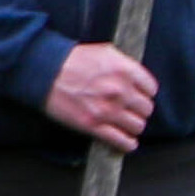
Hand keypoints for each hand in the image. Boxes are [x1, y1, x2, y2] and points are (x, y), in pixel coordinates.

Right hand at [42, 42, 157, 153]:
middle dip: (139, 110)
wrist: (43, 71)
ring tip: (126, 125)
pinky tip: (126, 142)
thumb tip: (135, 77)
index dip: (145, 93)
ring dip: (133, 127)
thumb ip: (123, 64)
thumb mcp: (103, 52)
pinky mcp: (93, 125)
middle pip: (146, 109)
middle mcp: (120, 91)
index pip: (151, 88)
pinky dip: (127, 144)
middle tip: (130, 110)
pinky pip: (121, 141)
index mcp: (125, 70)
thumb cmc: (70, 59)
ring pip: (137, 126)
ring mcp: (107, 110)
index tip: (139, 96)